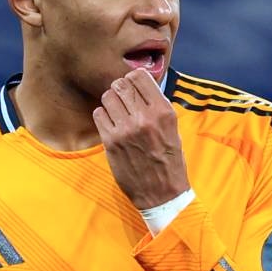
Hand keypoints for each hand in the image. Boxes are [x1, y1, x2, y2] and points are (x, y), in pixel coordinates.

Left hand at [93, 69, 190, 209]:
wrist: (161, 193)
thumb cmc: (169, 161)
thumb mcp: (172, 129)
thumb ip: (157, 107)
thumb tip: (141, 86)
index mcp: (163, 112)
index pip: (140, 77)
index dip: (133, 79)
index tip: (133, 86)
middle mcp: (144, 118)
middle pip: (121, 85)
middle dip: (121, 90)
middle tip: (123, 100)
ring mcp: (126, 129)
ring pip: (107, 97)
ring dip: (111, 102)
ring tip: (118, 113)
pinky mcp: (111, 142)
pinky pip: (99, 114)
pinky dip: (103, 116)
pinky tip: (111, 125)